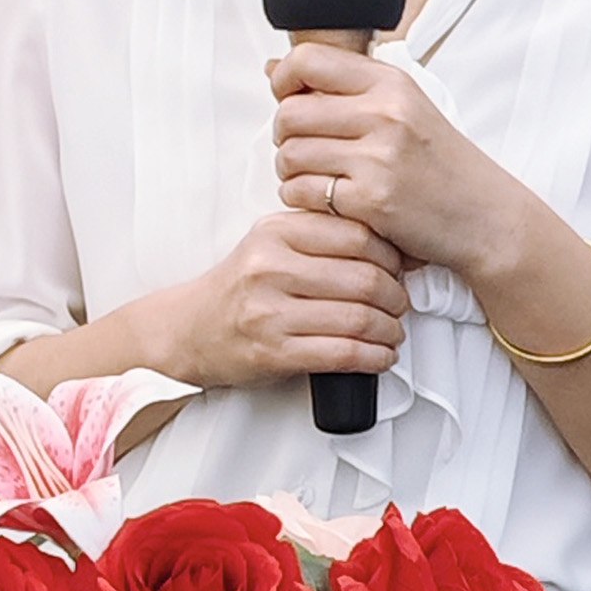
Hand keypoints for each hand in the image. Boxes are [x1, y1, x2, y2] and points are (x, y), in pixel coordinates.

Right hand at [153, 210, 412, 390]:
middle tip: (401, 304)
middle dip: (397, 297)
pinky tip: (381, 356)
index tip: (400, 269)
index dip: (391, 256)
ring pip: (359, 318)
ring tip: (393, 332)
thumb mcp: (271, 243)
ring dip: (390, 331)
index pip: (358, 235)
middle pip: (365, 278)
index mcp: (276, 232)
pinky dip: (375, 358)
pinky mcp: (273, 352)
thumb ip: (320, 236)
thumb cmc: (239, 288)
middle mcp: (271, 267)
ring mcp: (270, 312)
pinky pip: (343, 354)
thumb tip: (390, 246)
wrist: (189, 329)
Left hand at [268, 44, 524, 279]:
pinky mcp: (371, 200)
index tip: (288, 98)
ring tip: (315, 176)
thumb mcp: (403, 107)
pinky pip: (302, 193)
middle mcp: (385, 114)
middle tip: (302, 148)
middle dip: (283, 135)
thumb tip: (272, 69)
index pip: (308, 60)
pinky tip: (326, 200)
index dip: (283, 79)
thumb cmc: (440, 163)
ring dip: (290, 170)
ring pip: (289, 155)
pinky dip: (302, 198)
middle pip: (289, 113)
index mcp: (391, 83)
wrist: (485, 216)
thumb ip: (343, 87)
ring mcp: (378, 158)